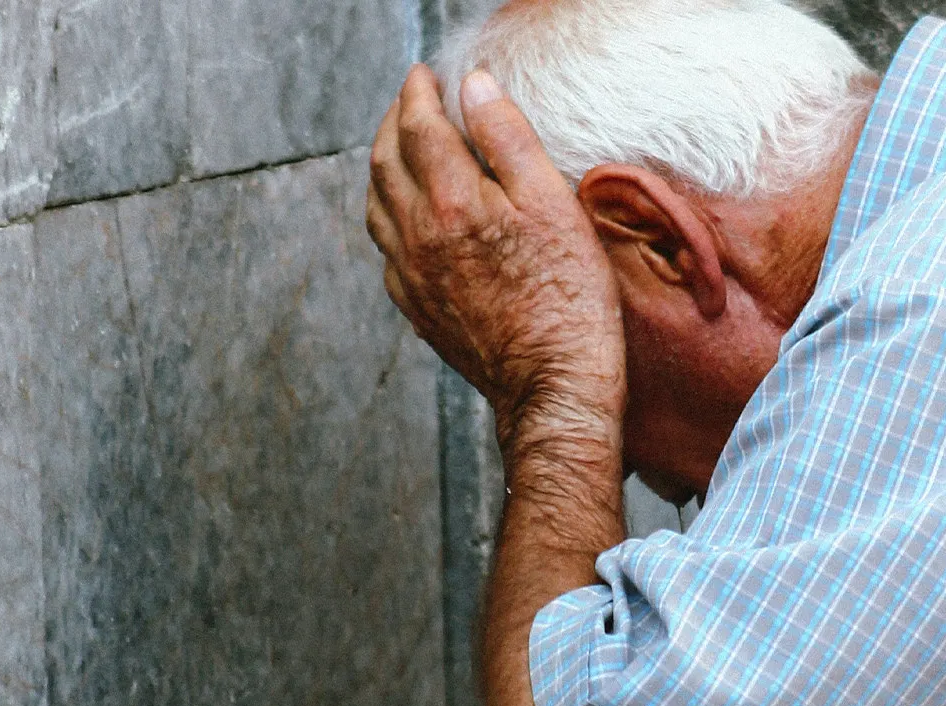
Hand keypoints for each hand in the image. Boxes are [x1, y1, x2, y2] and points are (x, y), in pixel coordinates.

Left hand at [366, 66, 625, 463]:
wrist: (554, 389)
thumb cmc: (569, 302)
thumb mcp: (554, 206)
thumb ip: (509, 139)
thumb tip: (474, 86)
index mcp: (452, 202)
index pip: (418, 126)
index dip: (419, 92)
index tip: (427, 76)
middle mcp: (417, 238)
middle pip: (384, 161)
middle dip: (393, 121)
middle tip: (411, 102)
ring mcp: (412, 279)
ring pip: (376, 207)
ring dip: (383, 168)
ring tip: (401, 150)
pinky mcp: (419, 312)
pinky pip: (387, 253)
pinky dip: (389, 219)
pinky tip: (409, 219)